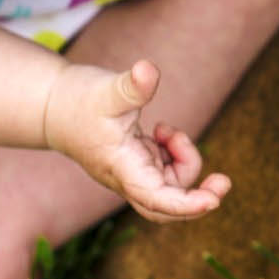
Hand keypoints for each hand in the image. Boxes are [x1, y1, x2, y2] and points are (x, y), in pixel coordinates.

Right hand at [42, 60, 231, 221]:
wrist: (54, 106)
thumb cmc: (78, 100)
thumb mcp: (106, 89)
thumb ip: (131, 85)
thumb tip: (148, 70)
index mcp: (121, 168)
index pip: (156, 198)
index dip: (186, 205)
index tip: (212, 201)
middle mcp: (128, 177)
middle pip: (166, 208)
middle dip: (198, 200)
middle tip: (224, 182)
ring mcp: (134, 172)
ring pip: (171, 185)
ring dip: (185, 161)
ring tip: (167, 130)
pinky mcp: (139, 161)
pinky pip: (168, 169)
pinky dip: (176, 152)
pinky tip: (162, 131)